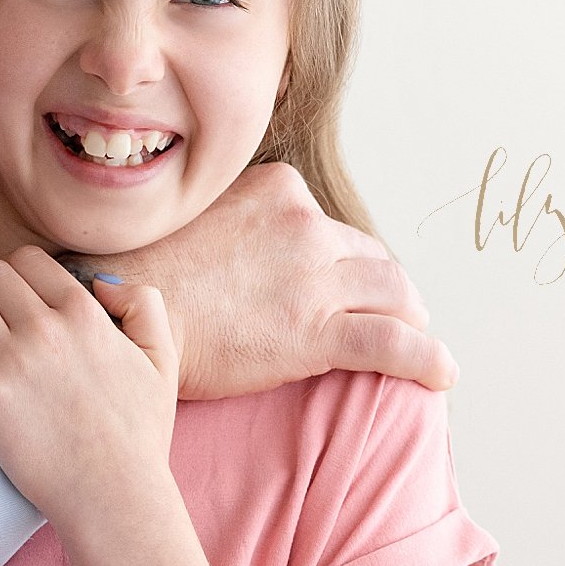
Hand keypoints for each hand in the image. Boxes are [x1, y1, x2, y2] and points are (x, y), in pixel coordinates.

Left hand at [0, 245, 179, 532]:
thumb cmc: (140, 434)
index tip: (9, 293)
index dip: (15, 271)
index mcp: (84, 313)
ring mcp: (12, 361)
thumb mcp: (162, 359)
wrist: (115, 496)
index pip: (29, 260)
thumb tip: (101, 283)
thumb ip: (145, 305)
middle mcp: (45, 328)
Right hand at [80, 162, 456, 397]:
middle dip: (382, 285)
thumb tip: (242, 248)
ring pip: (393, 293)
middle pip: (368, 256)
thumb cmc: (144, 277)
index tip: (335, 278)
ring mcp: (315, 278)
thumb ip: (234, 222)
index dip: (339, 256)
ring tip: (415, 337)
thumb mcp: (194, 219)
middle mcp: (304, 226)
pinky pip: (394, 343)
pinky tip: (442, 374)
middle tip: (388, 311)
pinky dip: (427, 359)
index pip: (329, 223)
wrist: (122, 315)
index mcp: (277, 191)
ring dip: (408, 315)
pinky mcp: (319, 332)